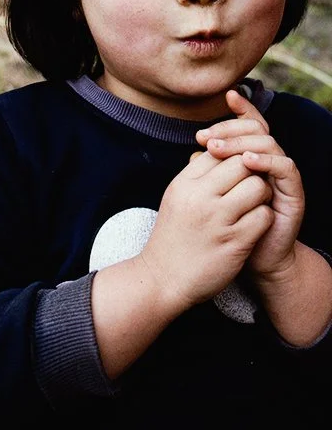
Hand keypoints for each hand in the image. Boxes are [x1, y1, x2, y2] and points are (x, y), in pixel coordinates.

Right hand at [140, 123, 273, 313]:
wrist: (163, 279)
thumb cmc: (172, 237)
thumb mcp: (175, 198)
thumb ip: (195, 176)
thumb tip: (216, 152)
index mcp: (183, 184)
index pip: (218, 151)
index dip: (233, 157)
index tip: (235, 173)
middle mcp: (199, 197)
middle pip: (241, 163)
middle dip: (252, 172)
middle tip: (250, 186)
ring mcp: (218, 220)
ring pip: (258, 187)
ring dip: (262, 194)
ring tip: (254, 205)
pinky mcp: (235, 242)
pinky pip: (264, 216)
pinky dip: (265, 218)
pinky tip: (254, 225)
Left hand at [195, 89, 304, 281]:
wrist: (253, 260)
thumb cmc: (228, 226)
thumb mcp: (212, 195)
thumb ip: (208, 172)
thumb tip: (193, 152)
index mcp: (250, 158)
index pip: (248, 125)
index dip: (239, 109)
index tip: (223, 98)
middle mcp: (268, 162)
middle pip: (256, 128)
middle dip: (229, 127)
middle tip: (204, 137)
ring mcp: (282, 176)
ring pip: (269, 143)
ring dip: (241, 142)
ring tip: (216, 147)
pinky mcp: (294, 192)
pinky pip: (285, 167)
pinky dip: (265, 160)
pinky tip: (245, 161)